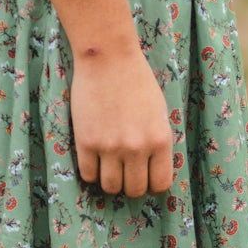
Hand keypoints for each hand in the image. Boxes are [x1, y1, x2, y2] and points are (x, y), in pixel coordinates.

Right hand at [69, 45, 174, 196]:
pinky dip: (91, 172)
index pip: (160, 183)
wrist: (108, 57)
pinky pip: (88, 175)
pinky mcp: (86, 142)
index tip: (145, 177)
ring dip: (110, 182)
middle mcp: (137, 148)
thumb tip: (152, 169)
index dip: (152, 184)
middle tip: (125, 172)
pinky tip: (93, 159)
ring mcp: (110, 147)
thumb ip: (157, 141)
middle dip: (131, 185)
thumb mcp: (158, 112)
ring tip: (108, 168)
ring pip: (111, 187)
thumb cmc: (136, 80)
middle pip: (135, 190)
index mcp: (160, 140)